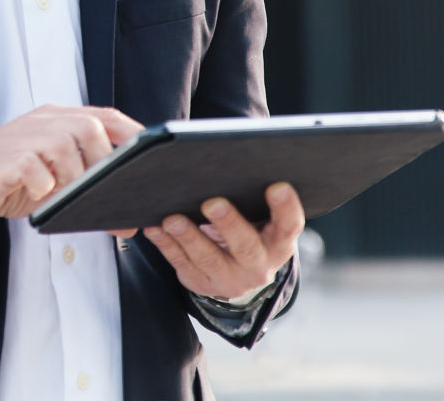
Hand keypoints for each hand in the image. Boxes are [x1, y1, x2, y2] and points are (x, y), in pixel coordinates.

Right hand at [0, 104, 143, 228]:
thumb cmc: (10, 181)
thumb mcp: (52, 172)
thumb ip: (83, 174)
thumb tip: (127, 201)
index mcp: (56, 119)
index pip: (104, 116)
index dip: (132, 134)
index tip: (152, 159)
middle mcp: (42, 122)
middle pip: (89, 127)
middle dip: (105, 163)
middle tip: (109, 195)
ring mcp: (22, 137)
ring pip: (65, 146)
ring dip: (74, 179)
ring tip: (68, 200)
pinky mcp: (5, 158)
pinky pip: (35, 168)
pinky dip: (44, 187)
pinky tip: (40, 199)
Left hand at [144, 182, 303, 300]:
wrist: (235, 273)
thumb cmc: (246, 231)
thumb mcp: (259, 220)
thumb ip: (251, 198)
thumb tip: (232, 161)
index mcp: (278, 244)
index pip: (288, 226)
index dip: (285, 207)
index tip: (277, 185)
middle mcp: (258, 265)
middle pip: (246, 246)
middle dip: (229, 224)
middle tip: (212, 203)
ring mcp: (230, 278)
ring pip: (208, 258)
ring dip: (189, 237)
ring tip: (172, 219)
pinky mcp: (201, 282)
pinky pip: (181, 263)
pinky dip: (166, 245)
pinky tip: (154, 228)